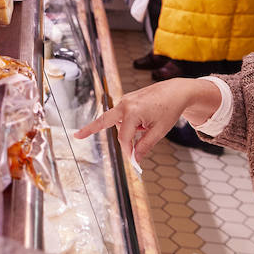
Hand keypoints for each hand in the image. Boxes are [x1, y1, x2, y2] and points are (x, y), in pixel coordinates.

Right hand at [75, 78, 221, 166]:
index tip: (133, 162)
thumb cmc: (169, 109)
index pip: (124, 138)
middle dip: (90, 128)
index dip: (128, 151)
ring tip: (150, 124)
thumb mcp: (159, 130)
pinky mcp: (128, 100)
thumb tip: (136, 158)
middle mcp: (125, 104)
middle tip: (77, 136)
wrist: (176, 90)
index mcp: (132, 111)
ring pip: (118, 121)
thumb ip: (145, 145)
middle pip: (104, 120)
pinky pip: (124, 115)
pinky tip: (146, 120)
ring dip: (128, 129)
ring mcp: (125, 100)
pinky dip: (130, 123)